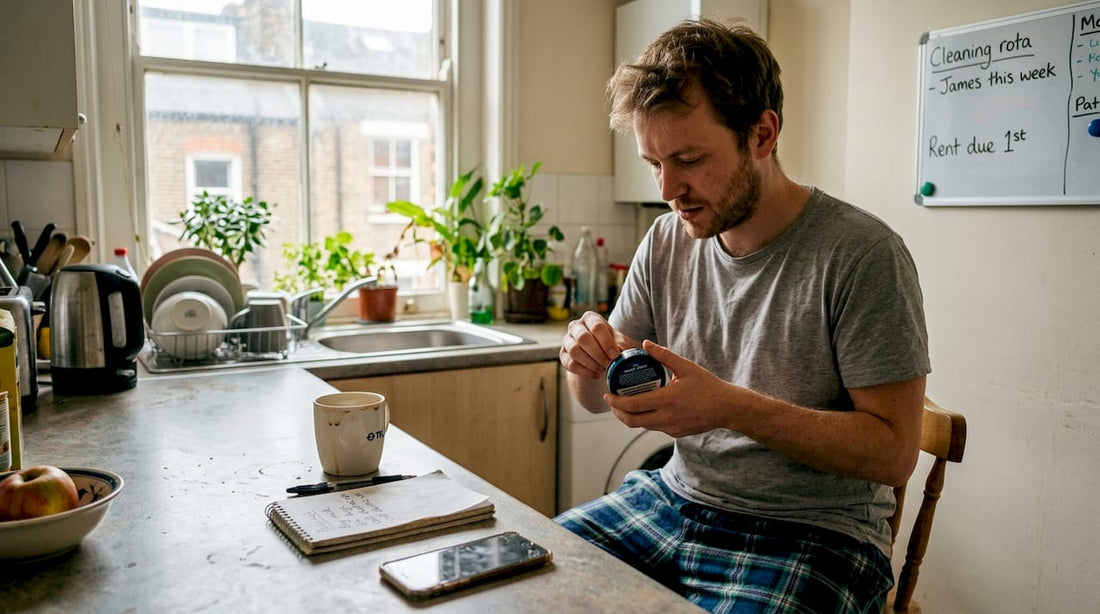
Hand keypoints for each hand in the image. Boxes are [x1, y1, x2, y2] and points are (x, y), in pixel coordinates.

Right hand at [559, 311, 630, 379]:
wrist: (599, 354)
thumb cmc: (611, 344)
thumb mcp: (619, 341)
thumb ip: (621, 345)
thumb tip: (620, 351)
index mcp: (590, 318)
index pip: (596, 327)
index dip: (606, 342)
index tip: (615, 355)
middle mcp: (575, 326)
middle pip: (582, 338)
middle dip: (597, 354)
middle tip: (607, 364)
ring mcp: (567, 340)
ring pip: (574, 351)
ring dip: (590, 363)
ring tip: (602, 369)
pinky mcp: (563, 355)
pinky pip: (570, 363)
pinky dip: (585, 371)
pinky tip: (595, 374)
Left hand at [604, 339, 736, 437]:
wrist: (727, 408)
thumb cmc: (707, 385)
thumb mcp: (686, 367)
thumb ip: (664, 355)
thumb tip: (645, 343)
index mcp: (667, 400)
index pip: (632, 405)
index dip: (615, 403)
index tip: (607, 395)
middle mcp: (666, 417)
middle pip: (632, 421)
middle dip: (618, 413)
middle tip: (612, 403)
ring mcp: (671, 428)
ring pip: (642, 426)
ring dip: (630, 417)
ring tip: (625, 405)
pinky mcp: (676, 433)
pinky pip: (655, 427)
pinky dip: (646, 419)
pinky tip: (646, 409)